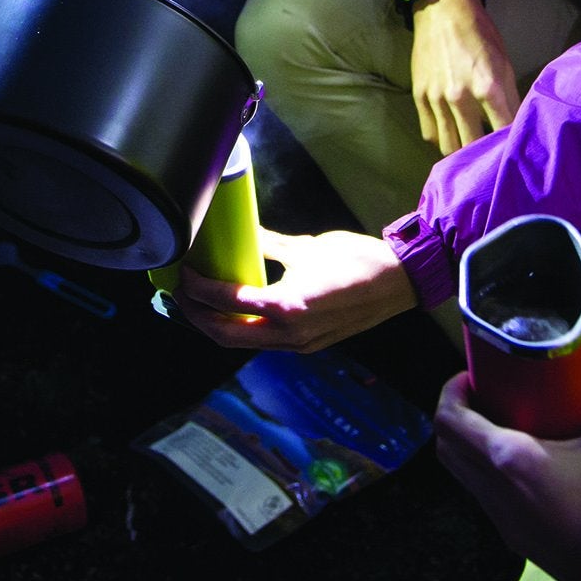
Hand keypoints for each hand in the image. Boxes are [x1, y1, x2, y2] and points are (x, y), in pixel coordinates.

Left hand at [170, 228, 418, 352]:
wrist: (399, 282)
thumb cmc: (356, 258)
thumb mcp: (307, 247)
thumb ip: (269, 245)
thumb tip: (242, 235)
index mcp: (287, 307)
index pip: (228, 303)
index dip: (199, 289)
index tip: (185, 273)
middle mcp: (289, 334)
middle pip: (226, 336)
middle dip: (197, 317)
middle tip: (181, 294)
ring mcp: (300, 345)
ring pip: (244, 344)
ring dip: (217, 327)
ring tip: (199, 305)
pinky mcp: (308, 345)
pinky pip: (264, 342)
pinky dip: (243, 329)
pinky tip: (235, 312)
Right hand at [410, 0, 517, 154]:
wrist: (443, 10)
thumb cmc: (480, 34)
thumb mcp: (503, 62)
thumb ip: (509, 96)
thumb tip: (516, 125)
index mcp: (487, 86)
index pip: (503, 130)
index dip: (510, 144)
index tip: (515, 151)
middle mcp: (460, 96)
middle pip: (473, 146)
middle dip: (484, 155)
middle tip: (491, 158)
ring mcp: (436, 98)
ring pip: (449, 146)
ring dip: (462, 153)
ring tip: (471, 153)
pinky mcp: (419, 96)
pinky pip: (430, 133)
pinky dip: (442, 140)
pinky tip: (452, 135)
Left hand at [435, 364, 580, 580]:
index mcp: (510, 459)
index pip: (449, 420)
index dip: (452, 391)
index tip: (473, 374)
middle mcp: (493, 489)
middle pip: (447, 447)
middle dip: (457, 414)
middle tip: (487, 394)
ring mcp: (500, 518)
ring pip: (463, 473)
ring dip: (472, 444)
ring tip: (507, 422)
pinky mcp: (514, 535)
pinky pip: (485, 494)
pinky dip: (489, 470)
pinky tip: (527, 459)